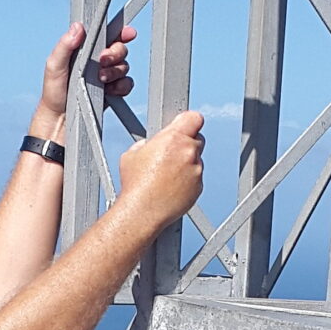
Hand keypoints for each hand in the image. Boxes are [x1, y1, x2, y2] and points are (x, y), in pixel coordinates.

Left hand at [34, 20, 134, 139]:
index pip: (107, 35)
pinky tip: (109, 91)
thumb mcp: (54, 65)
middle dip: (114, 54)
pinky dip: (121, 86)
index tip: (127, 33)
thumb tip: (77, 27)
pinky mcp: (113, 90)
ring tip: (100, 80)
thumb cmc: (54, 91)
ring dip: (115, 72)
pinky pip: (127, 84)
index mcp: (86, 49)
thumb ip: (64, 46)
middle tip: (102, 61)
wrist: (61, 118)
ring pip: (124, 67)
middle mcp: (98, 60)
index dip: (120, 32)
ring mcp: (107, 75)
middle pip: (120, 49)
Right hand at [118, 108, 204, 228]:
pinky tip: (172, 187)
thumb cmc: (135, 184)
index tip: (185, 125)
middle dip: (187, 144)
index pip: (194, 118)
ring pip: (197, 160)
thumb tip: (149, 144)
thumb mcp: (132, 154)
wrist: (142, 211)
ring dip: (187, 164)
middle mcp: (188, 152)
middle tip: (173, 153)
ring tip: (167, 176)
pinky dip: (188, 180)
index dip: (189, 121)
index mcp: (173, 138)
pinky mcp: (199, 187)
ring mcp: (196, 170)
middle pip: (197, 139)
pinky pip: (196, 178)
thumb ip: (147, 143)